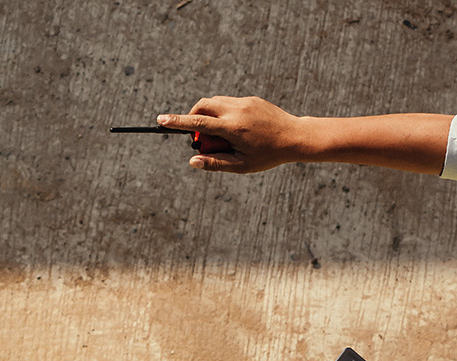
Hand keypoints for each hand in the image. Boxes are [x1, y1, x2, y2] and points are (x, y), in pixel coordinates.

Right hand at [158, 97, 306, 173]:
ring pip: (214, 102)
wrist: (295, 137)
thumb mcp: (242, 165)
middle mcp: (236, 111)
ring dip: (208, 115)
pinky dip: (223, 113)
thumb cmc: (268, 155)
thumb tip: (192, 162)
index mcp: (232, 129)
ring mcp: (244, 102)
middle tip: (200, 139)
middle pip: (202, 107)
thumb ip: (215, 163)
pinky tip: (237, 129)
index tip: (161, 120)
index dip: (177, 122)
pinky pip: (229, 102)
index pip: (197, 124)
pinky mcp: (250, 98)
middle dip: (193, 118)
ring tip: (221, 135)